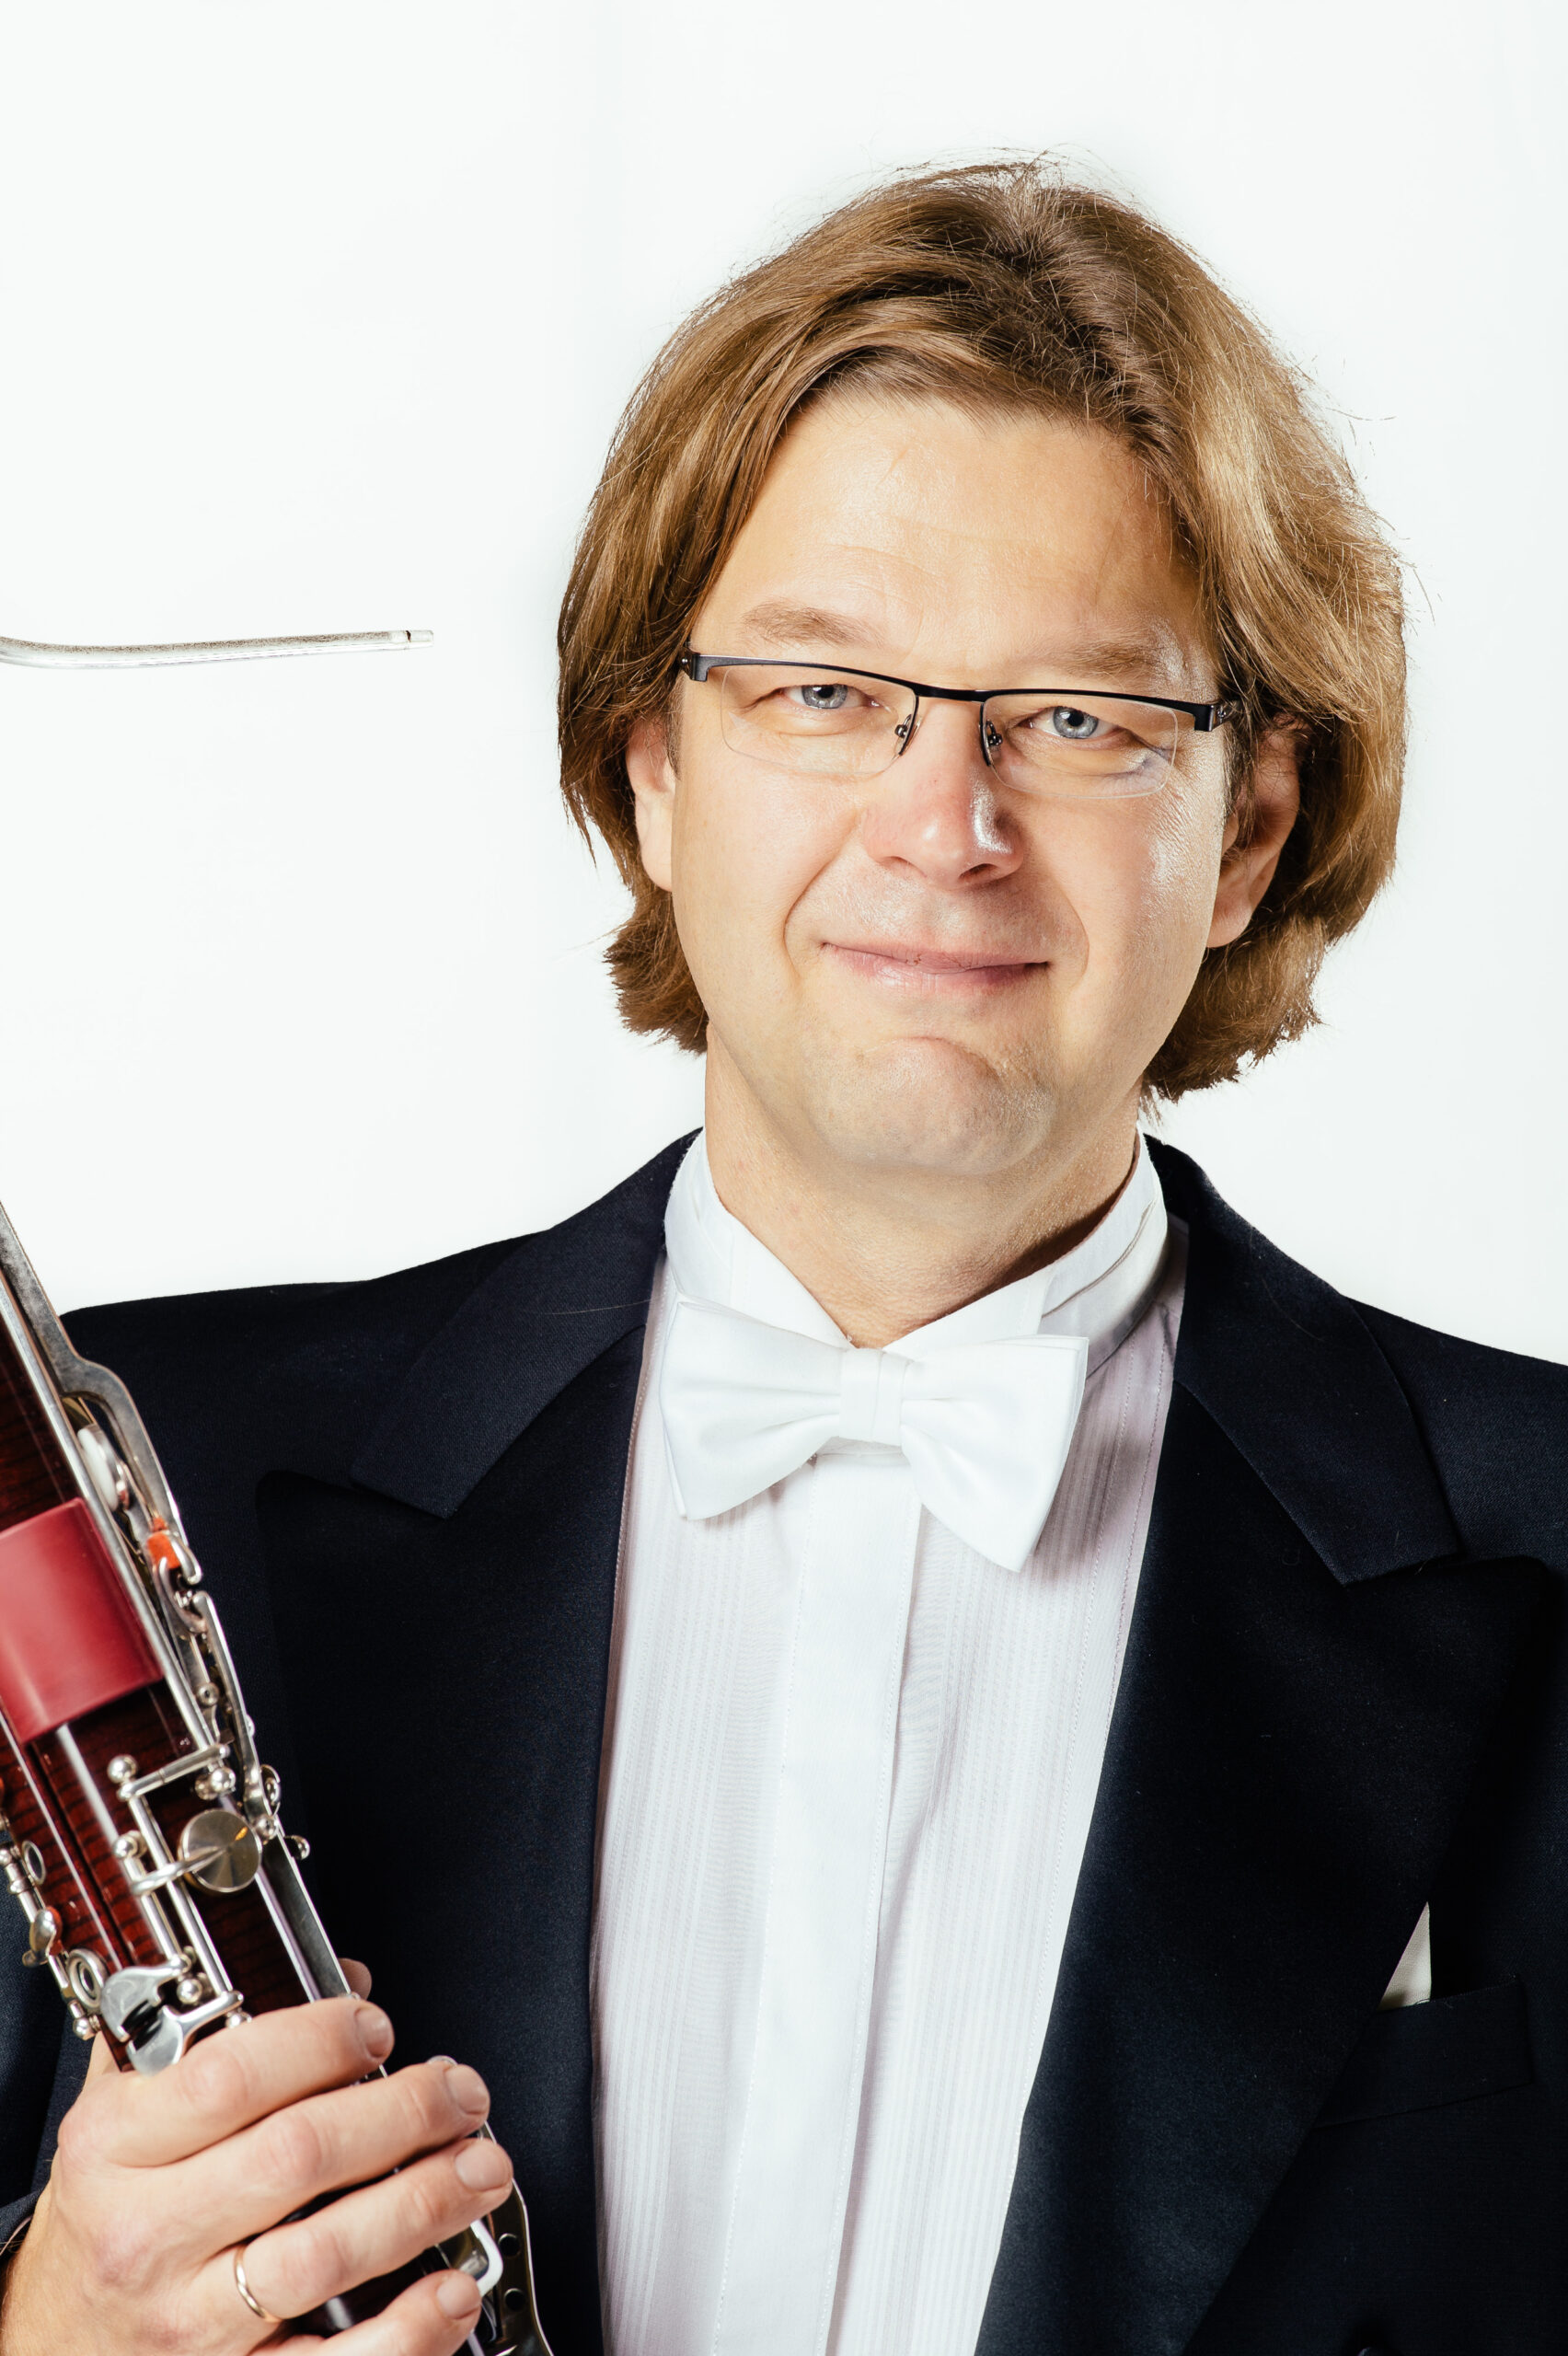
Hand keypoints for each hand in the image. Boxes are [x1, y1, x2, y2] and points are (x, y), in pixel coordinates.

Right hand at [0, 1971, 508, 2355]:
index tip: (377, 2028)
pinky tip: (450, 2292)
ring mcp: (186, 2320)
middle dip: (404, 2114)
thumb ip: (215, 2034)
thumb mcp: (127, 2111)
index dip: (323, 2041)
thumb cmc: (108, 2213)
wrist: (48, 2338)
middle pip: (298, 2157)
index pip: (234, 2074)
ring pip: (324, 2256)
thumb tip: (344, 1981)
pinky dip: (406, 2333)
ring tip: (480, 2169)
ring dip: (424, 2205)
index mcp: (117, 2147)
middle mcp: (147, 2233)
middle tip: (460, 2092)